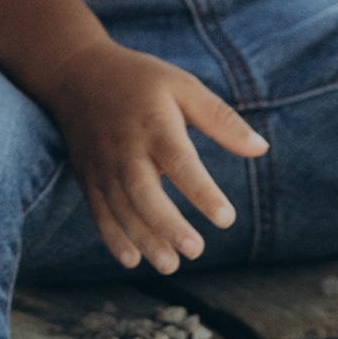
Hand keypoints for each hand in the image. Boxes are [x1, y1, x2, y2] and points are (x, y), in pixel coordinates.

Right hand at [31, 35, 267, 273]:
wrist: (76, 74)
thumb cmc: (140, 81)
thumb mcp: (183, 86)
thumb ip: (221, 120)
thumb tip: (261, 149)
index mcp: (154, 124)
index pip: (179, 162)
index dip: (202, 192)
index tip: (226, 218)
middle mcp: (125, 148)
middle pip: (143, 191)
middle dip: (167, 224)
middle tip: (195, 249)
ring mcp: (103, 165)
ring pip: (121, 208)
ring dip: (143, 239)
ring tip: (170, 264)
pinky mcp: (88, 177)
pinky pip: (98, 212)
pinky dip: (112, 237)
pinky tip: (132, 260)